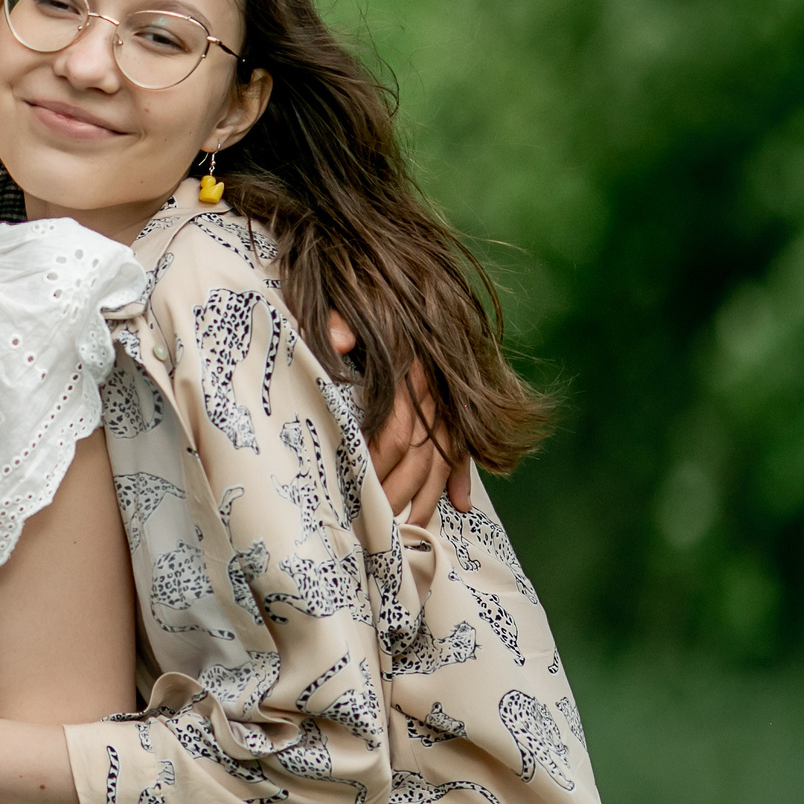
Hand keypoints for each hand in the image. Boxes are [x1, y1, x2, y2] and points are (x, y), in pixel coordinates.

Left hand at [328, 313, 473, 522]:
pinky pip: (466, 444)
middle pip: (421, 453)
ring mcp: (450, 397)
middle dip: (398, 492)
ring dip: (429, 495)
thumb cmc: (368, 294)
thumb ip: (342, 321)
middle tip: (376, 527)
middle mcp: (435, 389)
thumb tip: (337, 341)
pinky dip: (464, 475)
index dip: (377, 463)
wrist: (399, 273)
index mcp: (409, 369)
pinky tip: (460, 506)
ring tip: (411, 530)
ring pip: (445, 455)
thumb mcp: (352, 302)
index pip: (396, 430)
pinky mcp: (458, 400)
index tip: (357, 491)